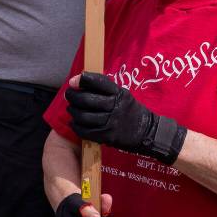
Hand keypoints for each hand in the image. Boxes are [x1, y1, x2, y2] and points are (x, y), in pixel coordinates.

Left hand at [65, 72, 185, 164]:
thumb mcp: (122, 93)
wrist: (147, 131)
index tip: (73, 81)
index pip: (97, 82)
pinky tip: (74, 123)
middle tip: (68, 95)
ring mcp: (111, 122)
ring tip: (71, 109)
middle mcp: (114, 106)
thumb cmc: (130, 109)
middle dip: (72, 96)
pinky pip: (86, 132)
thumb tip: (79, 81)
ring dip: (73, 112)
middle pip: (86, 99)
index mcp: (118, 93)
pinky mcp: (108, 136)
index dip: (82, 80)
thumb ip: (104, 88)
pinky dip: (76, 127)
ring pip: (83, 116)